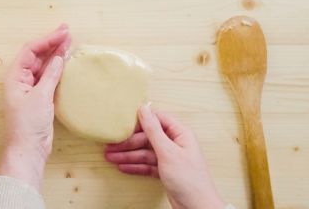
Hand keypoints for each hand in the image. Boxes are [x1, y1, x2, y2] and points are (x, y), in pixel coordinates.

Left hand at [0, 24, 71, 189]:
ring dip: (56, 54)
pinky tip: (66, 61)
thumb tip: (59, 58)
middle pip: (37, 55)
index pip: (31, 50)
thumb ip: (51, 75)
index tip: (63, 32)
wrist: (28, 148)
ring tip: (69, 41)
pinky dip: (57, 68)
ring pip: (44, 65)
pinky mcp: (40, 97)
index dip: (47, 39)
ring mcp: (30, 88)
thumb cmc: (28, 124)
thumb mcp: (41, 96)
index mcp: (15, 76)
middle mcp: (21, 79)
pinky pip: (48, 77)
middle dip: (52, 43)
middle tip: (67, 31)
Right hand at [105, 105, 225, 208]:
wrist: (197, 208)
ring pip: (145, 152)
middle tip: (111, 146)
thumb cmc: (189, 179)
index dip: (140, 121)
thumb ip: (153, 130)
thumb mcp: (168, 152)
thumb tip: (143, 109)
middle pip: (147, 138)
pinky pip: (147, 165)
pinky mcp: (165, 171)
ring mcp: (170, 158)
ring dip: (128, 155)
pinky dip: (135, 166)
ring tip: (110, 158)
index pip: (157, 120)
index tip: (123, 123)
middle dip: (129, 143)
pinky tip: (122, 167)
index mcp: (180, 134)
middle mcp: (175, 143)